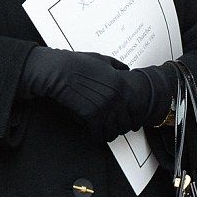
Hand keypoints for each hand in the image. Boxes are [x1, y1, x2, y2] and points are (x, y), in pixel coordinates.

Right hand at [20, 47, 172, 140]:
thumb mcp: (102, 60)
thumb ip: (117, 65)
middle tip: (117, 129)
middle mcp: (115, 97)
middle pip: (126, 123)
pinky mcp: (91, 116)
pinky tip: (96, 133)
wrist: (59, 71)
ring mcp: (104, 107)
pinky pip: (99, 133)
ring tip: (107, 133)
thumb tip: (125, 68)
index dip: (135, 118)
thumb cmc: (77, 63)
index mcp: (121, 84)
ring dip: (110, 134)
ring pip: (114, 131)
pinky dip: (98, 136)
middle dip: (122, 127)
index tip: (134, 123)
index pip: (137, 109)